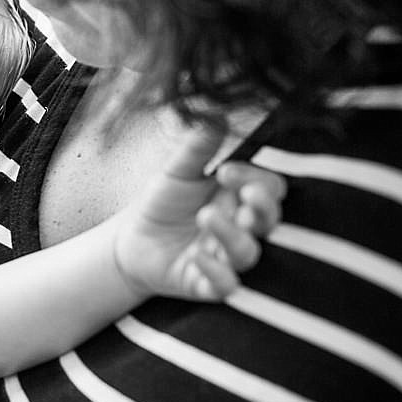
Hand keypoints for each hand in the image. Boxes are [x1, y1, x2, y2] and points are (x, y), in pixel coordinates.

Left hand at [115, 126, 285, 300]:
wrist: (130, 241)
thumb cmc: (163, 204)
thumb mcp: (176, 172)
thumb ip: (197, 149)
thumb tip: (216, 114)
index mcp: (241, 199)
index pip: (270, 190)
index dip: (256, 180)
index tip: (224, 172)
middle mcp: (242, 230)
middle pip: (270, 222)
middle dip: (263, 210)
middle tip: (246, 196)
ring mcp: (226, 259)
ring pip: (247, 254)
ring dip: (232, 235)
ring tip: (206, 216)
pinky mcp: (207, 285)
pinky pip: (225, 287)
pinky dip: (215, 273)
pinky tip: (197, 255)